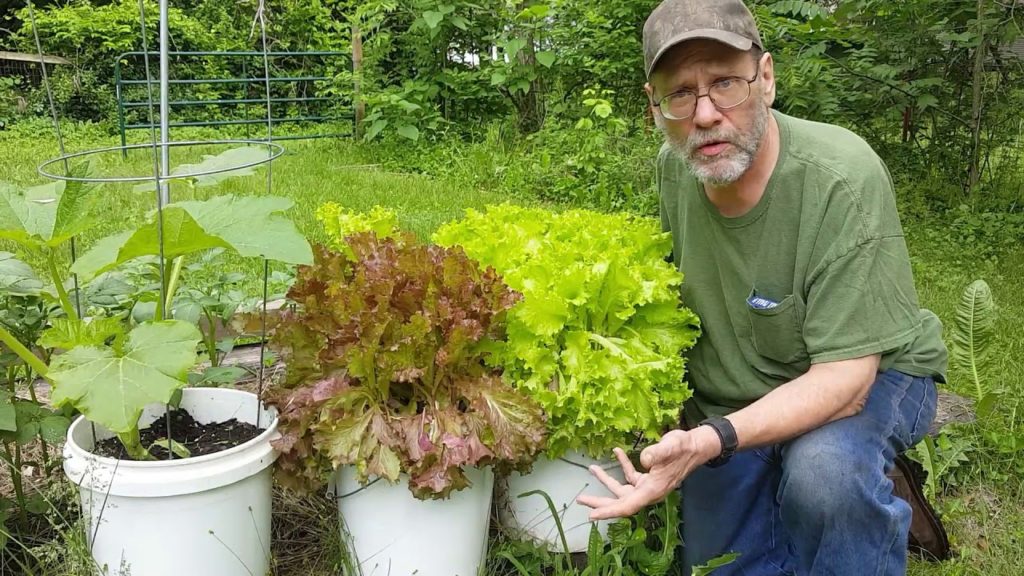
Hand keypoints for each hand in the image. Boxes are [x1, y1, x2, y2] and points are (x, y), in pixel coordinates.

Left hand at [576, 427, 720, 519]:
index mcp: (652, 490)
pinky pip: (631, 475)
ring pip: (623, 489)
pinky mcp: (650, 476)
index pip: (627, 506)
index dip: (608, 511)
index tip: (592, 515)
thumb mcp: (671, 446)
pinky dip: (623, 465)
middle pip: (621, 502)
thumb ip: (657, 453)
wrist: (697, 446)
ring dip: (607, 480)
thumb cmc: (684, 447)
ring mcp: (649, 485)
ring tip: (592, 469)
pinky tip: (616, 452)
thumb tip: (644, 460)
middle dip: (601, 502)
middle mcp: (649, 491)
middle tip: (581, 500)